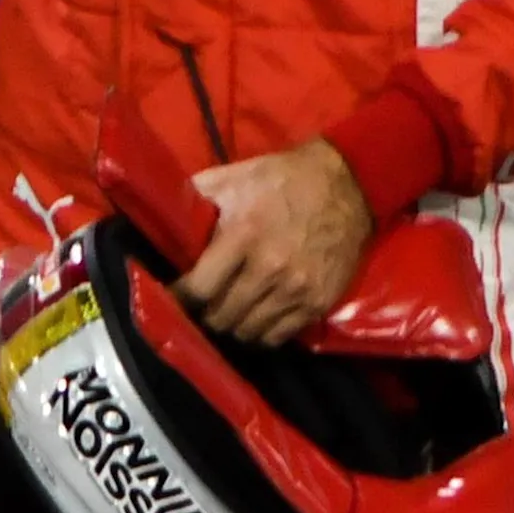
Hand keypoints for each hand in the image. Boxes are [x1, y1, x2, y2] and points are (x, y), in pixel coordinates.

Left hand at [173, 138, 372, 345]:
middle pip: (221, 317)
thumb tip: (166, 213)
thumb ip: (196, 195)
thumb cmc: (284, 179)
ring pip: (248, 332)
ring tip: (228, 312)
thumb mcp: (234, 176)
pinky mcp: (318, 302)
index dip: (179, 298)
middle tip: (201, 306)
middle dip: (204, 314)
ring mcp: (296, 290)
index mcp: (243, 236)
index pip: (199, 288)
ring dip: (232, 325)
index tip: (172, 298)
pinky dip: (262, 332)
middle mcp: (269, 269)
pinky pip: (279, 336)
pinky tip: (256, 317)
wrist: (348, 185)